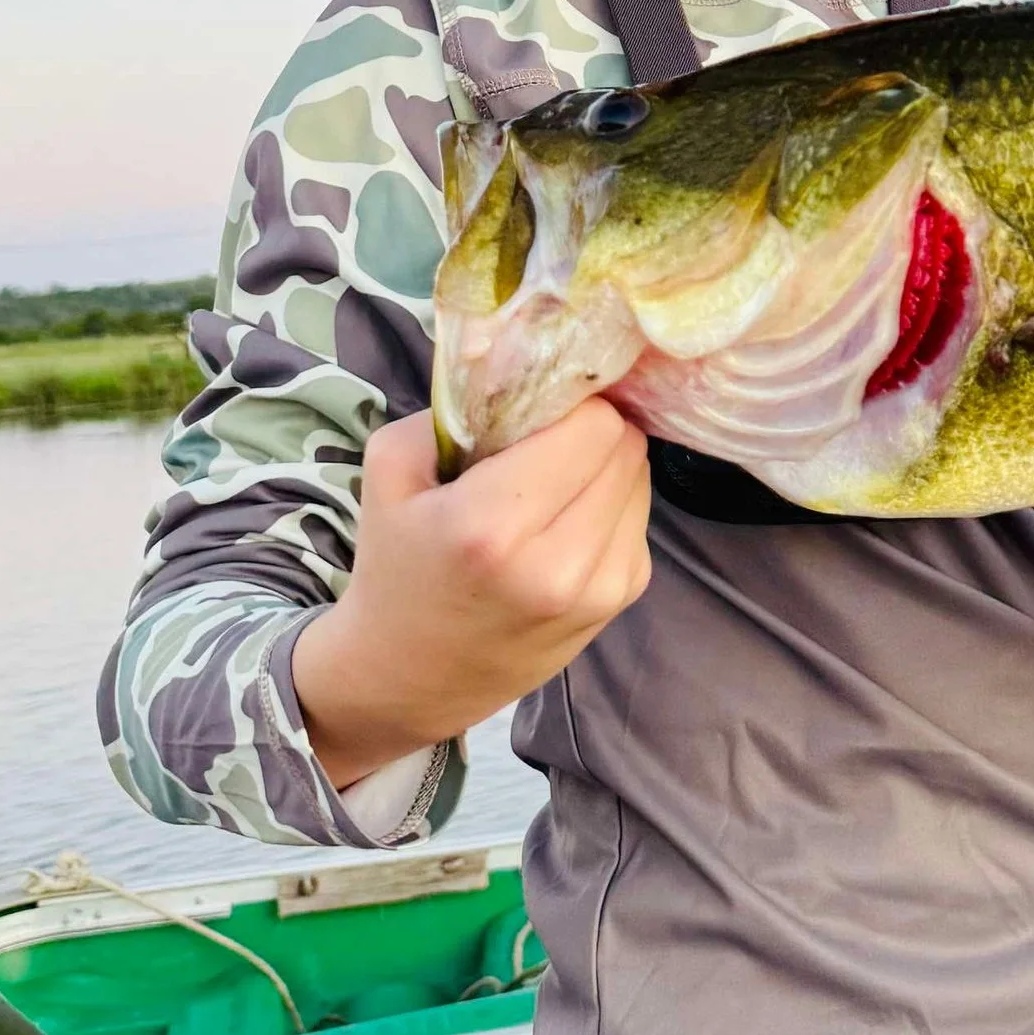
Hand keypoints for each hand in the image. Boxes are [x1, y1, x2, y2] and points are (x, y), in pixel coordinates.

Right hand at [293, 401, 650, 790]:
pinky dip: (611, 504)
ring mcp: (598, 590)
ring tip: (550, 485)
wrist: (409, 677)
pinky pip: (640, 517)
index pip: (593, 424)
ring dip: (605, 466)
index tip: (538, 409)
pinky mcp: (620, 602)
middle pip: (625, 446)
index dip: (570, 404)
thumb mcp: (392, 470)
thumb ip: (455, 406)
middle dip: (591, 429)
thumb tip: (522, 357)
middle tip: (546, 440)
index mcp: (492, 527)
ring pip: (641, 479)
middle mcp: (557, 564)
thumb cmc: (396, 565)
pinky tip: (564, 521)